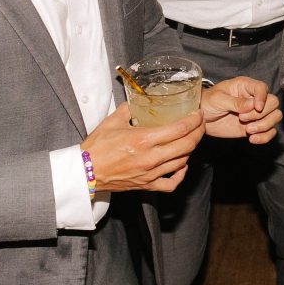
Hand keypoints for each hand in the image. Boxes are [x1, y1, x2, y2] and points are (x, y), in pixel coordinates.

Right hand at [80, 105, 203, 192]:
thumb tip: (141, 99)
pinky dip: (181, 174)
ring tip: (192, 139)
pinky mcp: (147, 185)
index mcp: (143, 139)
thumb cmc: (96, 147)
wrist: (83, 172)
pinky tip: (182, 165)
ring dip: (191, 149)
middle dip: (198, 132)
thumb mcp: (112, 121)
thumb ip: (130, 108)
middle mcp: (150, 158)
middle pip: (187, 145)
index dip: (194, 120)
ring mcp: (150, 173)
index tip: (198, 113)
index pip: (179, 129)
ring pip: (182, 162)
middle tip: (200, 124)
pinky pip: (171, 183)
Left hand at [201, 76, 281, 143]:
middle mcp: (254, 98)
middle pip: (273, 103)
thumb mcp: (217, 99)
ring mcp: (256, 113)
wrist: (200, 120)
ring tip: (248, 130)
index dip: (262, 98)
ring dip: (264, 126)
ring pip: (276, 117)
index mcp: (245, 86)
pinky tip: (252, 139)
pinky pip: (270, 131)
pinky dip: (265, 137)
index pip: (262, 88)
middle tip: (242, 118)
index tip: (256, 107)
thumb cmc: (207, 103)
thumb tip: (252, 105)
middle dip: (261, 114)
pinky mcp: (255, 126)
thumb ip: (235, 102)